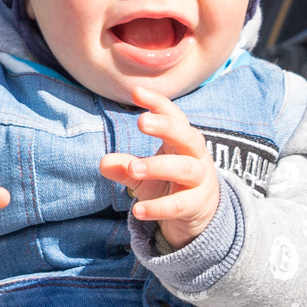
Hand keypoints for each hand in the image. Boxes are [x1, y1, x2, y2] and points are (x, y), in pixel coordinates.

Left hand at [99, 88, 221, 249]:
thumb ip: (125, 167)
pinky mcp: (198, 205)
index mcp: (182, 140)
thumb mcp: (144, 175)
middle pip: (187, 135)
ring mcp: (200, 180)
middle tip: (141, 121)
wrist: (202, 214)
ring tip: (132, 169)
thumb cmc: (171, 184)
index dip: (158, 103)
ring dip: (157, 166)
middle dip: (166, 127)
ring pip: (184, 168)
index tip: (136, 92)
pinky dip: (158, 208)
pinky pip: (180, 204)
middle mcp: (195, 155)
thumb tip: (103, 162)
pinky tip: (137, 210)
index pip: (174, 116)